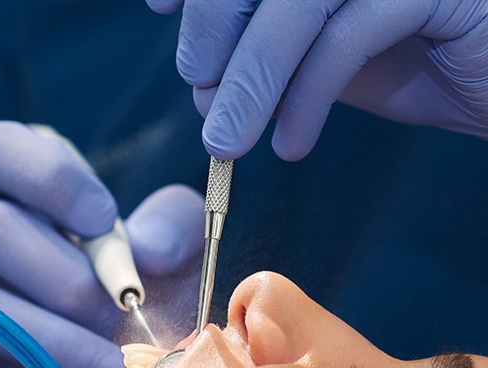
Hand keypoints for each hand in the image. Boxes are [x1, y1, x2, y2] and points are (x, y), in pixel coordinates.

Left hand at [146, 0, 487, 159]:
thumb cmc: (415, 55)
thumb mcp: (326, 52)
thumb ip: (271, 52)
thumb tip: (203, 84)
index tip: (161, 6)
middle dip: (213, 28)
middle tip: (201, 90)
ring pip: (297, 1)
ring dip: (249, 78)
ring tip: (226, 143)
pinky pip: (349, 35)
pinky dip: (307, 97)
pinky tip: (291, 144)